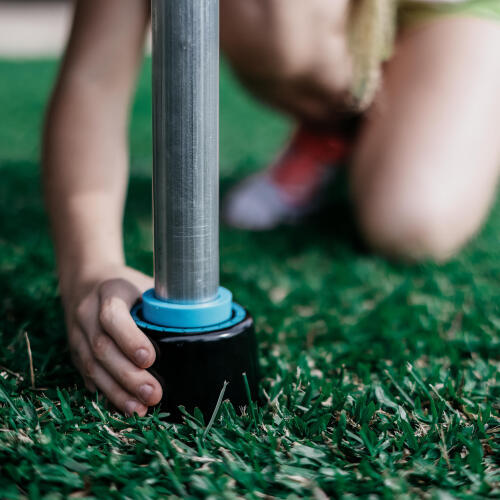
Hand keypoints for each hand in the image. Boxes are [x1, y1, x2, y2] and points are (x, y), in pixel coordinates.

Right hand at [64, 265, 162, 415]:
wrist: (86, 282)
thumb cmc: (127, 286)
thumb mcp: (145, 284)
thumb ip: (165, 303)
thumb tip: (199, 325)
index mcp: (109, 292)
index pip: (113, 316)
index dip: (130, 339)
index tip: (150, 359)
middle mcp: (87, 314)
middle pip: (102, 348)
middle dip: (128, 376)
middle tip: (153, 393)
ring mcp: (78, 336)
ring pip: (92, 367)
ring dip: (117, 391)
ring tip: (140, 410)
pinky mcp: (75, 353)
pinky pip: (87, 377)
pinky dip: (106, 394)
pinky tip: (124, 408)